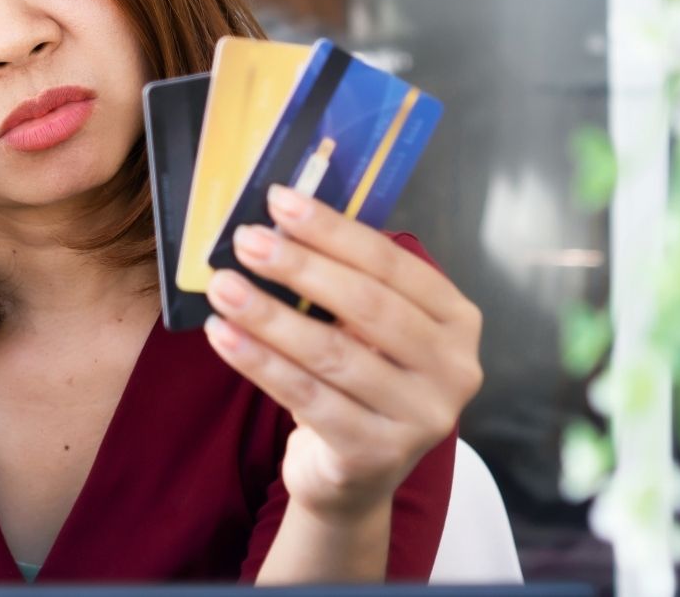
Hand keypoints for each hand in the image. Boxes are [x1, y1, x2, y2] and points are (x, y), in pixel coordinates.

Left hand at [203, 184, 482, 521]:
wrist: (355, 478)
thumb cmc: (359, 384)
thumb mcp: (367, 330)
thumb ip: (345, 280)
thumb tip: (279, 221)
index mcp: (457, 321)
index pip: (392, 264)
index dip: (333, 230)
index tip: (281, 201)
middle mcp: (454, 370)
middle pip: (367, 305)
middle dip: (300, 266)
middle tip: (248, 240)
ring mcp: (420, 418)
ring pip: (332, 353)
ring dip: (269, 314)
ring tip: (224, 286)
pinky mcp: (375, 454)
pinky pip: (306, 396)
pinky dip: (258, 362)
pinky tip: (222, 335)